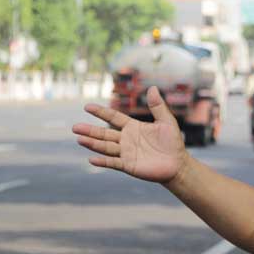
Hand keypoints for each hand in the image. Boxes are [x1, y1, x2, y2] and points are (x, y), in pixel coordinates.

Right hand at [72, 86, 187, 183]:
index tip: (87, 106)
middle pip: (104, 134)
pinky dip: (103, 161)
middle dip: (90, 130)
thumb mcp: (166, 121)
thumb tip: (153, 87)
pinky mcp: (129, 165)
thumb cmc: (173, 142)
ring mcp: (126, 153)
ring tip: (79, 139)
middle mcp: (126, 139)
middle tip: (75, 127)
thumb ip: (158, 106)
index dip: (101, 112)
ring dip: (93, 144)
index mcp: (133, 127)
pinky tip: (92, 159)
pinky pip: (113, 163)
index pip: (113, 117)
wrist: (178, 164)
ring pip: (106, 147)